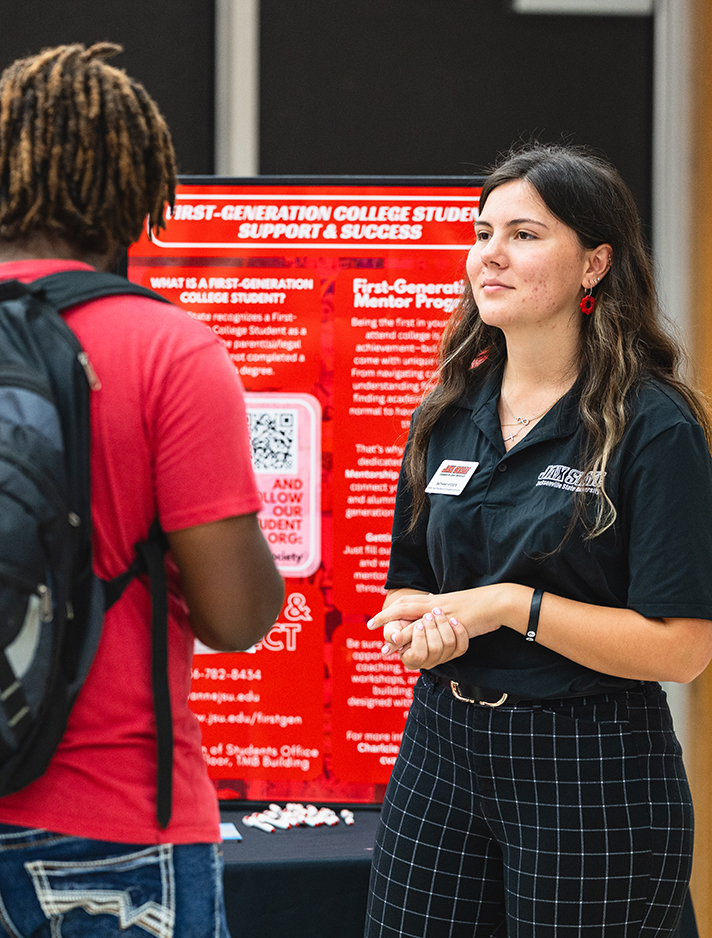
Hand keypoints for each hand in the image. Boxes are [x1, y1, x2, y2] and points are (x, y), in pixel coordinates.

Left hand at [367, 585, 508, 668]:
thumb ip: (445, 607)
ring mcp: (442, 611)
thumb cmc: (482, 604)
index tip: (379, 618)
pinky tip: (407, 645)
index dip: (393, 609)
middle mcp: (436, 604)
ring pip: (412, 620)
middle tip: (371, 627)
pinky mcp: (450, 621)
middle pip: (404, 608)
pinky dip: (414, 637)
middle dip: (387, 618)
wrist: (498, 600)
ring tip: (385, 646)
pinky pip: (427, 629)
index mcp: (437, 601)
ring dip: (397, 633)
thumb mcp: (459, 605)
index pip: (409, 602)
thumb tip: (434, 605)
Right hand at [385, 606, 469, 669]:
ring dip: (444, 625)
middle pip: (435, 649)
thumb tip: (396, 638)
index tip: (418, 623)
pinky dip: (459, 631)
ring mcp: (443, 657)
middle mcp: (428, 662)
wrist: (417, 618)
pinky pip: (462, 645)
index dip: (419, 639)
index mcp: (411, 659)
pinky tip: (453, 620)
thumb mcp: (392, 627)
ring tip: (437, 611)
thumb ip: (391, 633)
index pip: (418, 655)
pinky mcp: (455, 651)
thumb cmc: (401, 624)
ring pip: (449, 645)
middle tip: (428, 615)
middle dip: (432, 629)